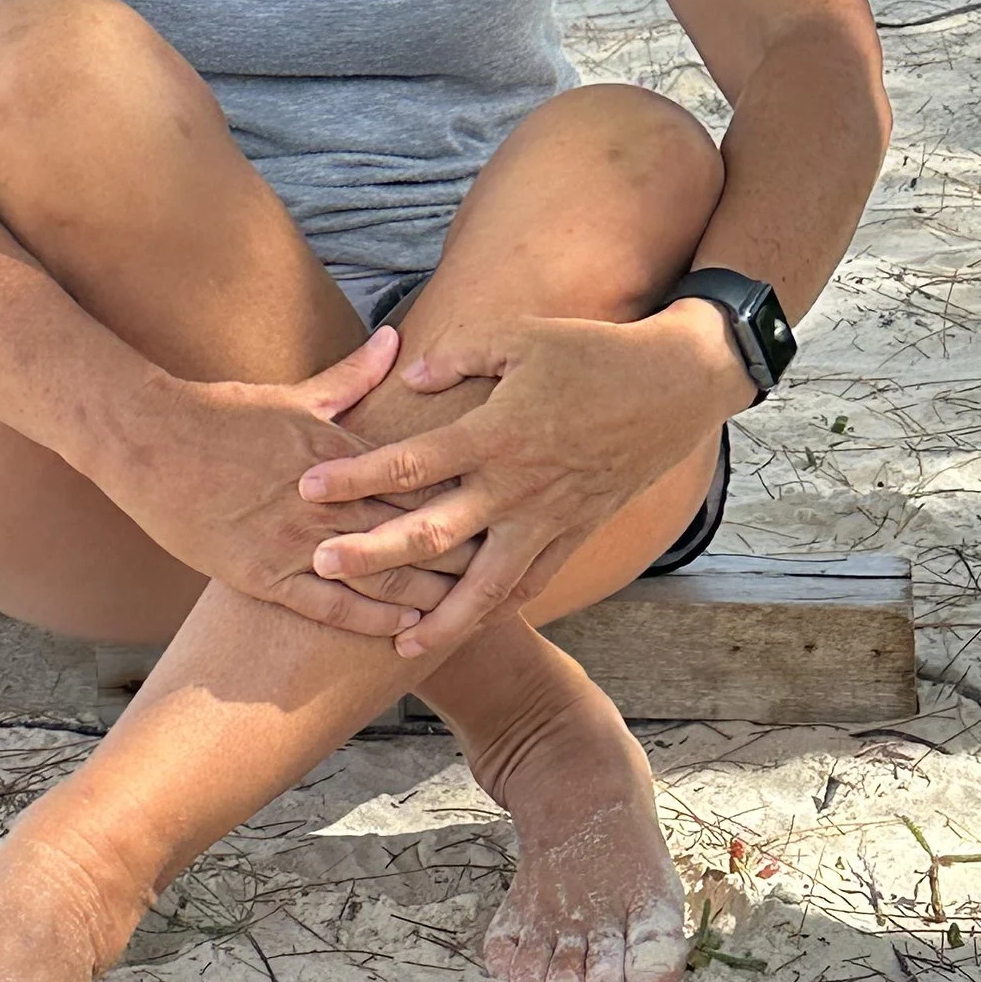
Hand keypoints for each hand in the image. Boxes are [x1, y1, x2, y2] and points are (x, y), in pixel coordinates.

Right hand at [105, 327, 472, 640]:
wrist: (146, 439)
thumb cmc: (219, 413)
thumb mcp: (293, 394)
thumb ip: (352, 376)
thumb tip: (396, 340)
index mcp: (338, 452)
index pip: (418, 479)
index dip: (465, 497)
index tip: (506, 505)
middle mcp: (324, 499)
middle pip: (410, 529)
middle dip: (462, 550)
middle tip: (511, 567)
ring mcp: (292, 540)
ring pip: (377, 572)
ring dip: (427, 590)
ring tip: (472, 608)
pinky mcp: (259, 574)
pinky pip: (326, 605)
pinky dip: (370, 617)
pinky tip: (404, 628)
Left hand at [293, 305, 748, 665]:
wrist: (674, 387)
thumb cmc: (593, 353)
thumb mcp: (522, 337)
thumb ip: (461, 355)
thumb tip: (414, 374)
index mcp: (496, 434)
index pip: (412, 463)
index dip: (356, 476)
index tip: (306, 487)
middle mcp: (517, 488)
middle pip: (435, 533)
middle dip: (374, 554)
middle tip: (321, 566)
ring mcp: (549, 520)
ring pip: (488, 584)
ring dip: (442, 617)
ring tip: (401, 644)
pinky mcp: (575, 534)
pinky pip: (532, 583)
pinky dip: (500, 609)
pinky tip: (469, 627)